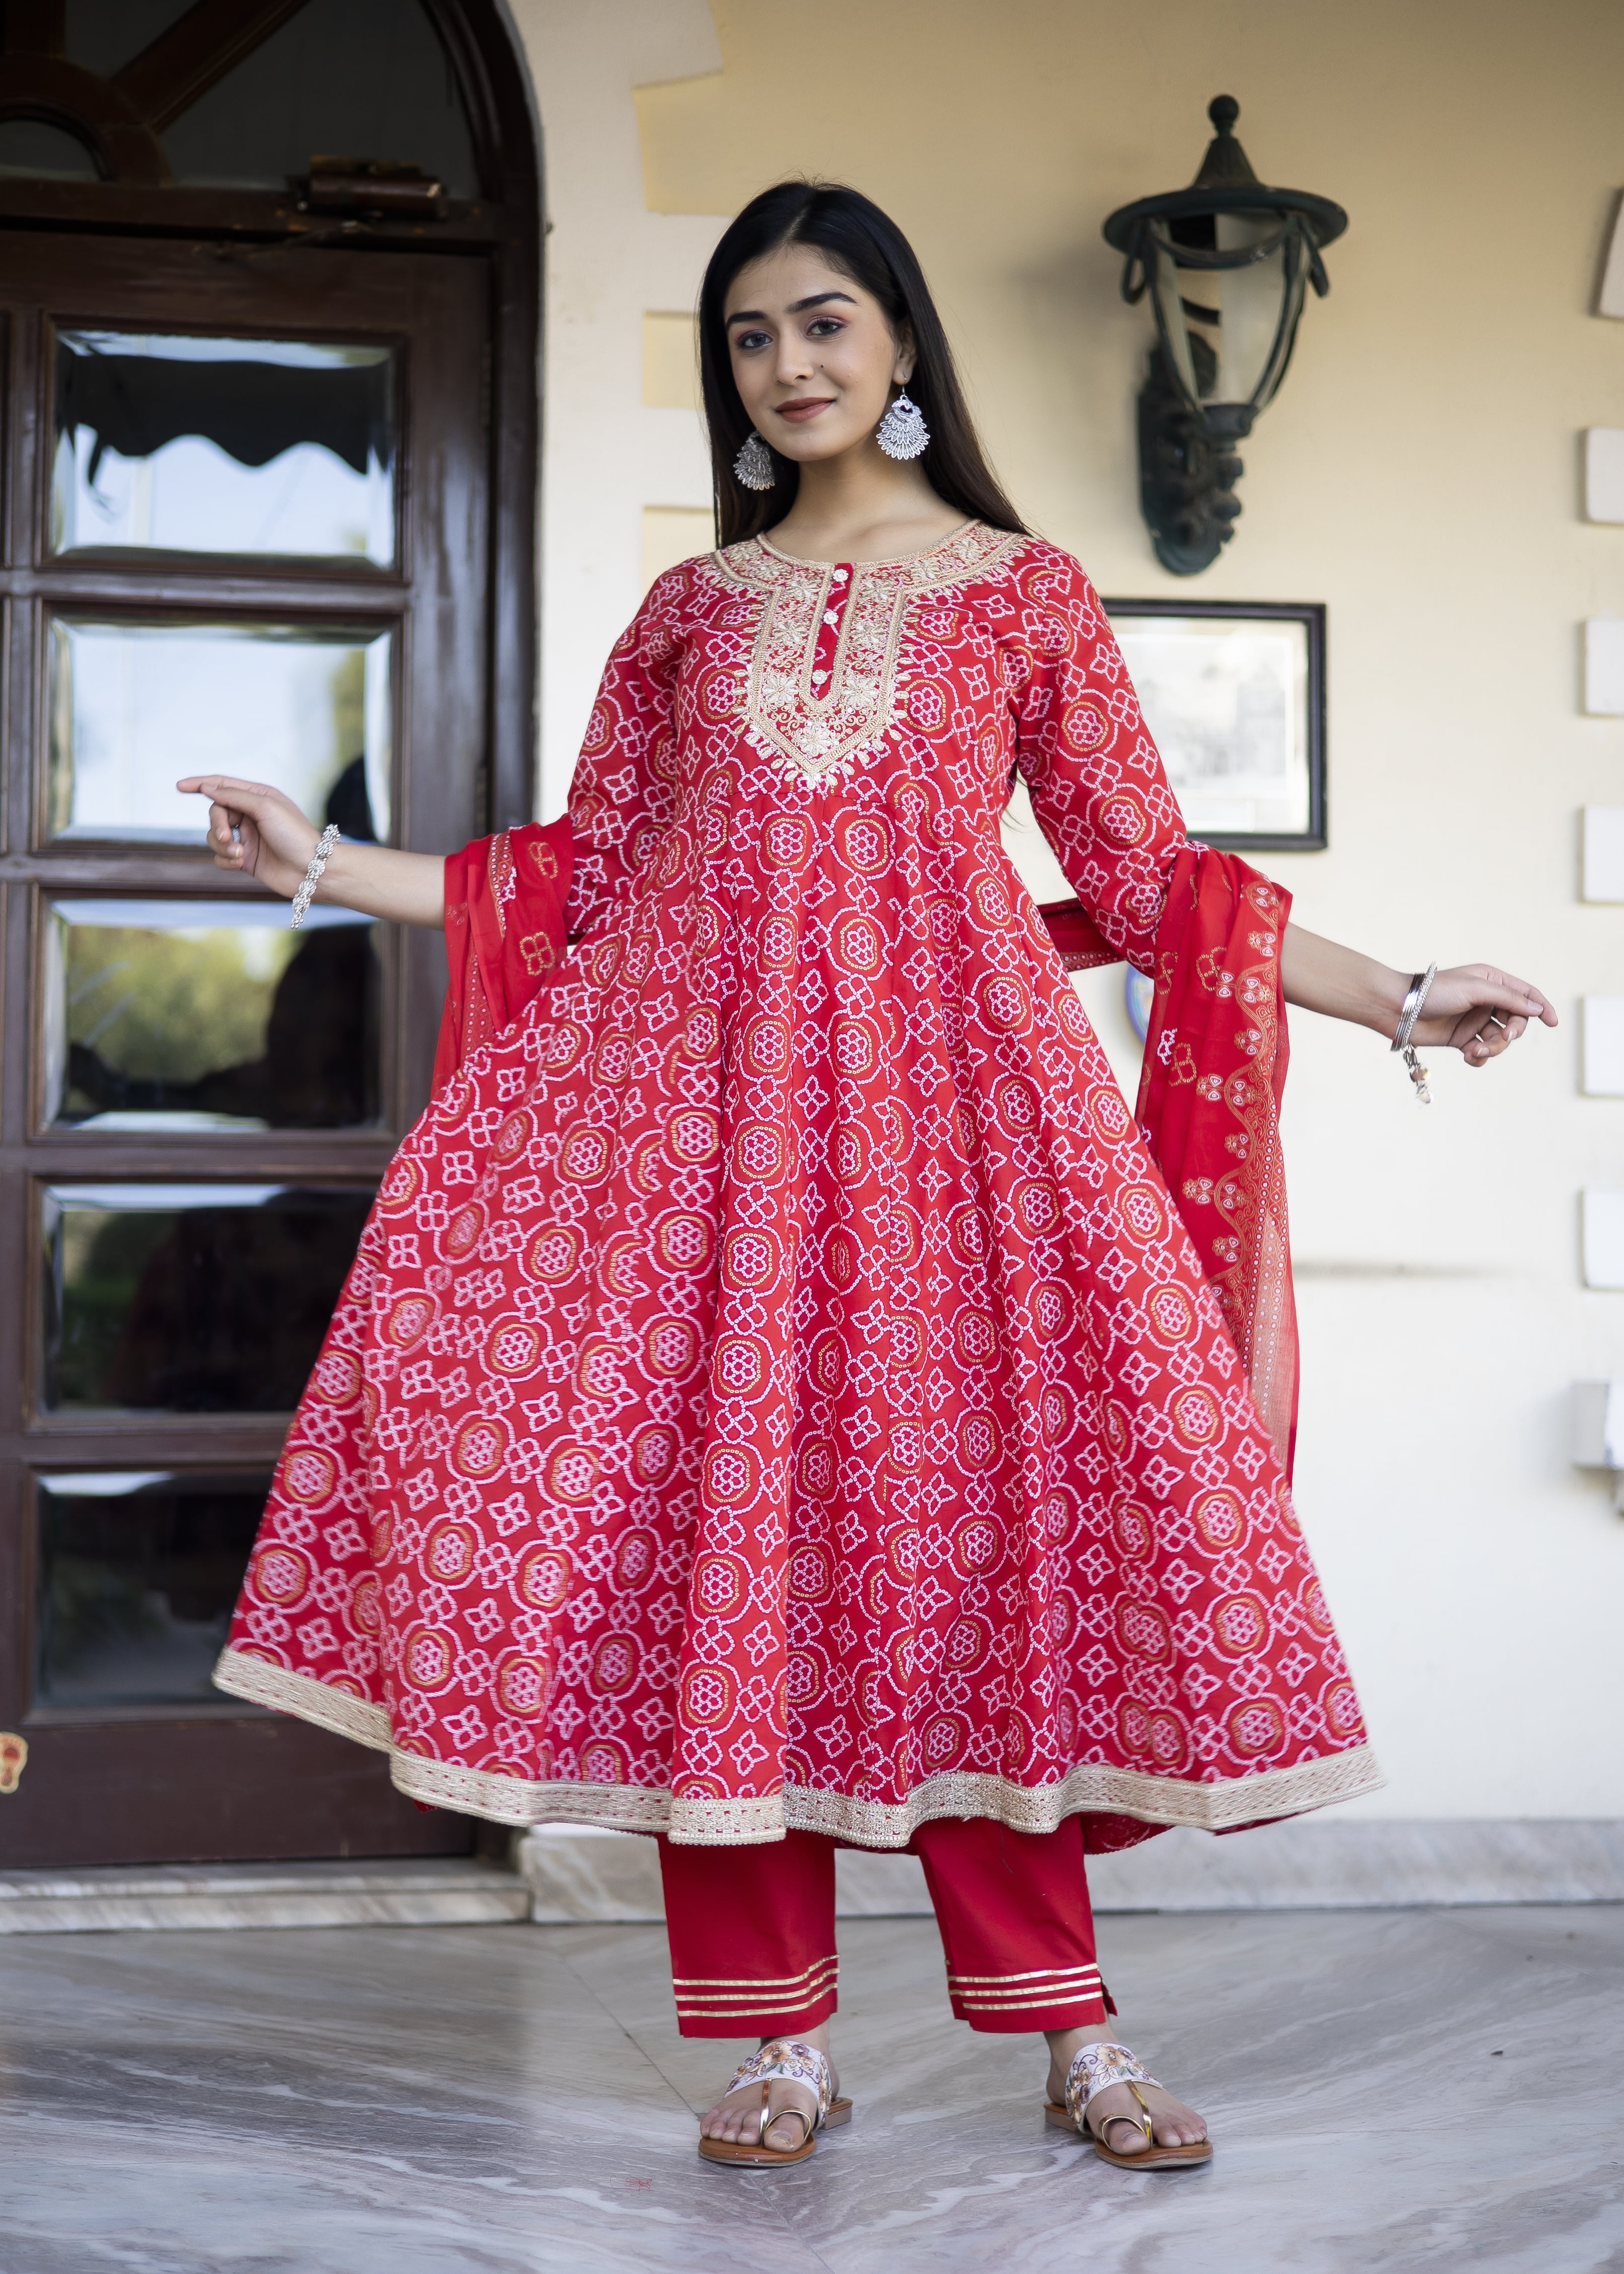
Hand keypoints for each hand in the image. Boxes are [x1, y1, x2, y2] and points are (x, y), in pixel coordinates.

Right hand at [175, 775, 318, 901]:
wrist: (312, 871)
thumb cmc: (295, 835)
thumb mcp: (265, 807)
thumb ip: (234, 796)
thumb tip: (208, 788)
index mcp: (258, 797)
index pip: (222, 786)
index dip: (200, 784)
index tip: (179, 786)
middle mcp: (251, 815)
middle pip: (216, 813)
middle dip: (216, 825)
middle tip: (226, 837)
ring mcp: (247, 838)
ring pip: (214, 837)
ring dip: (222, 846)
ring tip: (239, 855)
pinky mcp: (245, 859)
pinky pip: (220, 857)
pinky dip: (226, 860)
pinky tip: (241, 863)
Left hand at [1410, 964, 1556, 1066]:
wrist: (1398, 1009)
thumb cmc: (1435, 992)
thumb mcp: (1476, 989)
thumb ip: (1508, 998)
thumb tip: (1537, 1008)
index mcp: (1492, 981)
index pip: (1526, 994)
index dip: (1541, 1007)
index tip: (1553, 1023)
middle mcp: (1486, 1000)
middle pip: (1516, 1021)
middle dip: (1512, 1034)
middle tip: (1503, 1039)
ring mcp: (1474, 1021)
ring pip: (1499, 1041)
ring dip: (1492, 1049)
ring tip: (1475, 1051)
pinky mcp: (1461, 1039)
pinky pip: (1481, 1053)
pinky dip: (1479, 1058)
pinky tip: (1468, 1057)